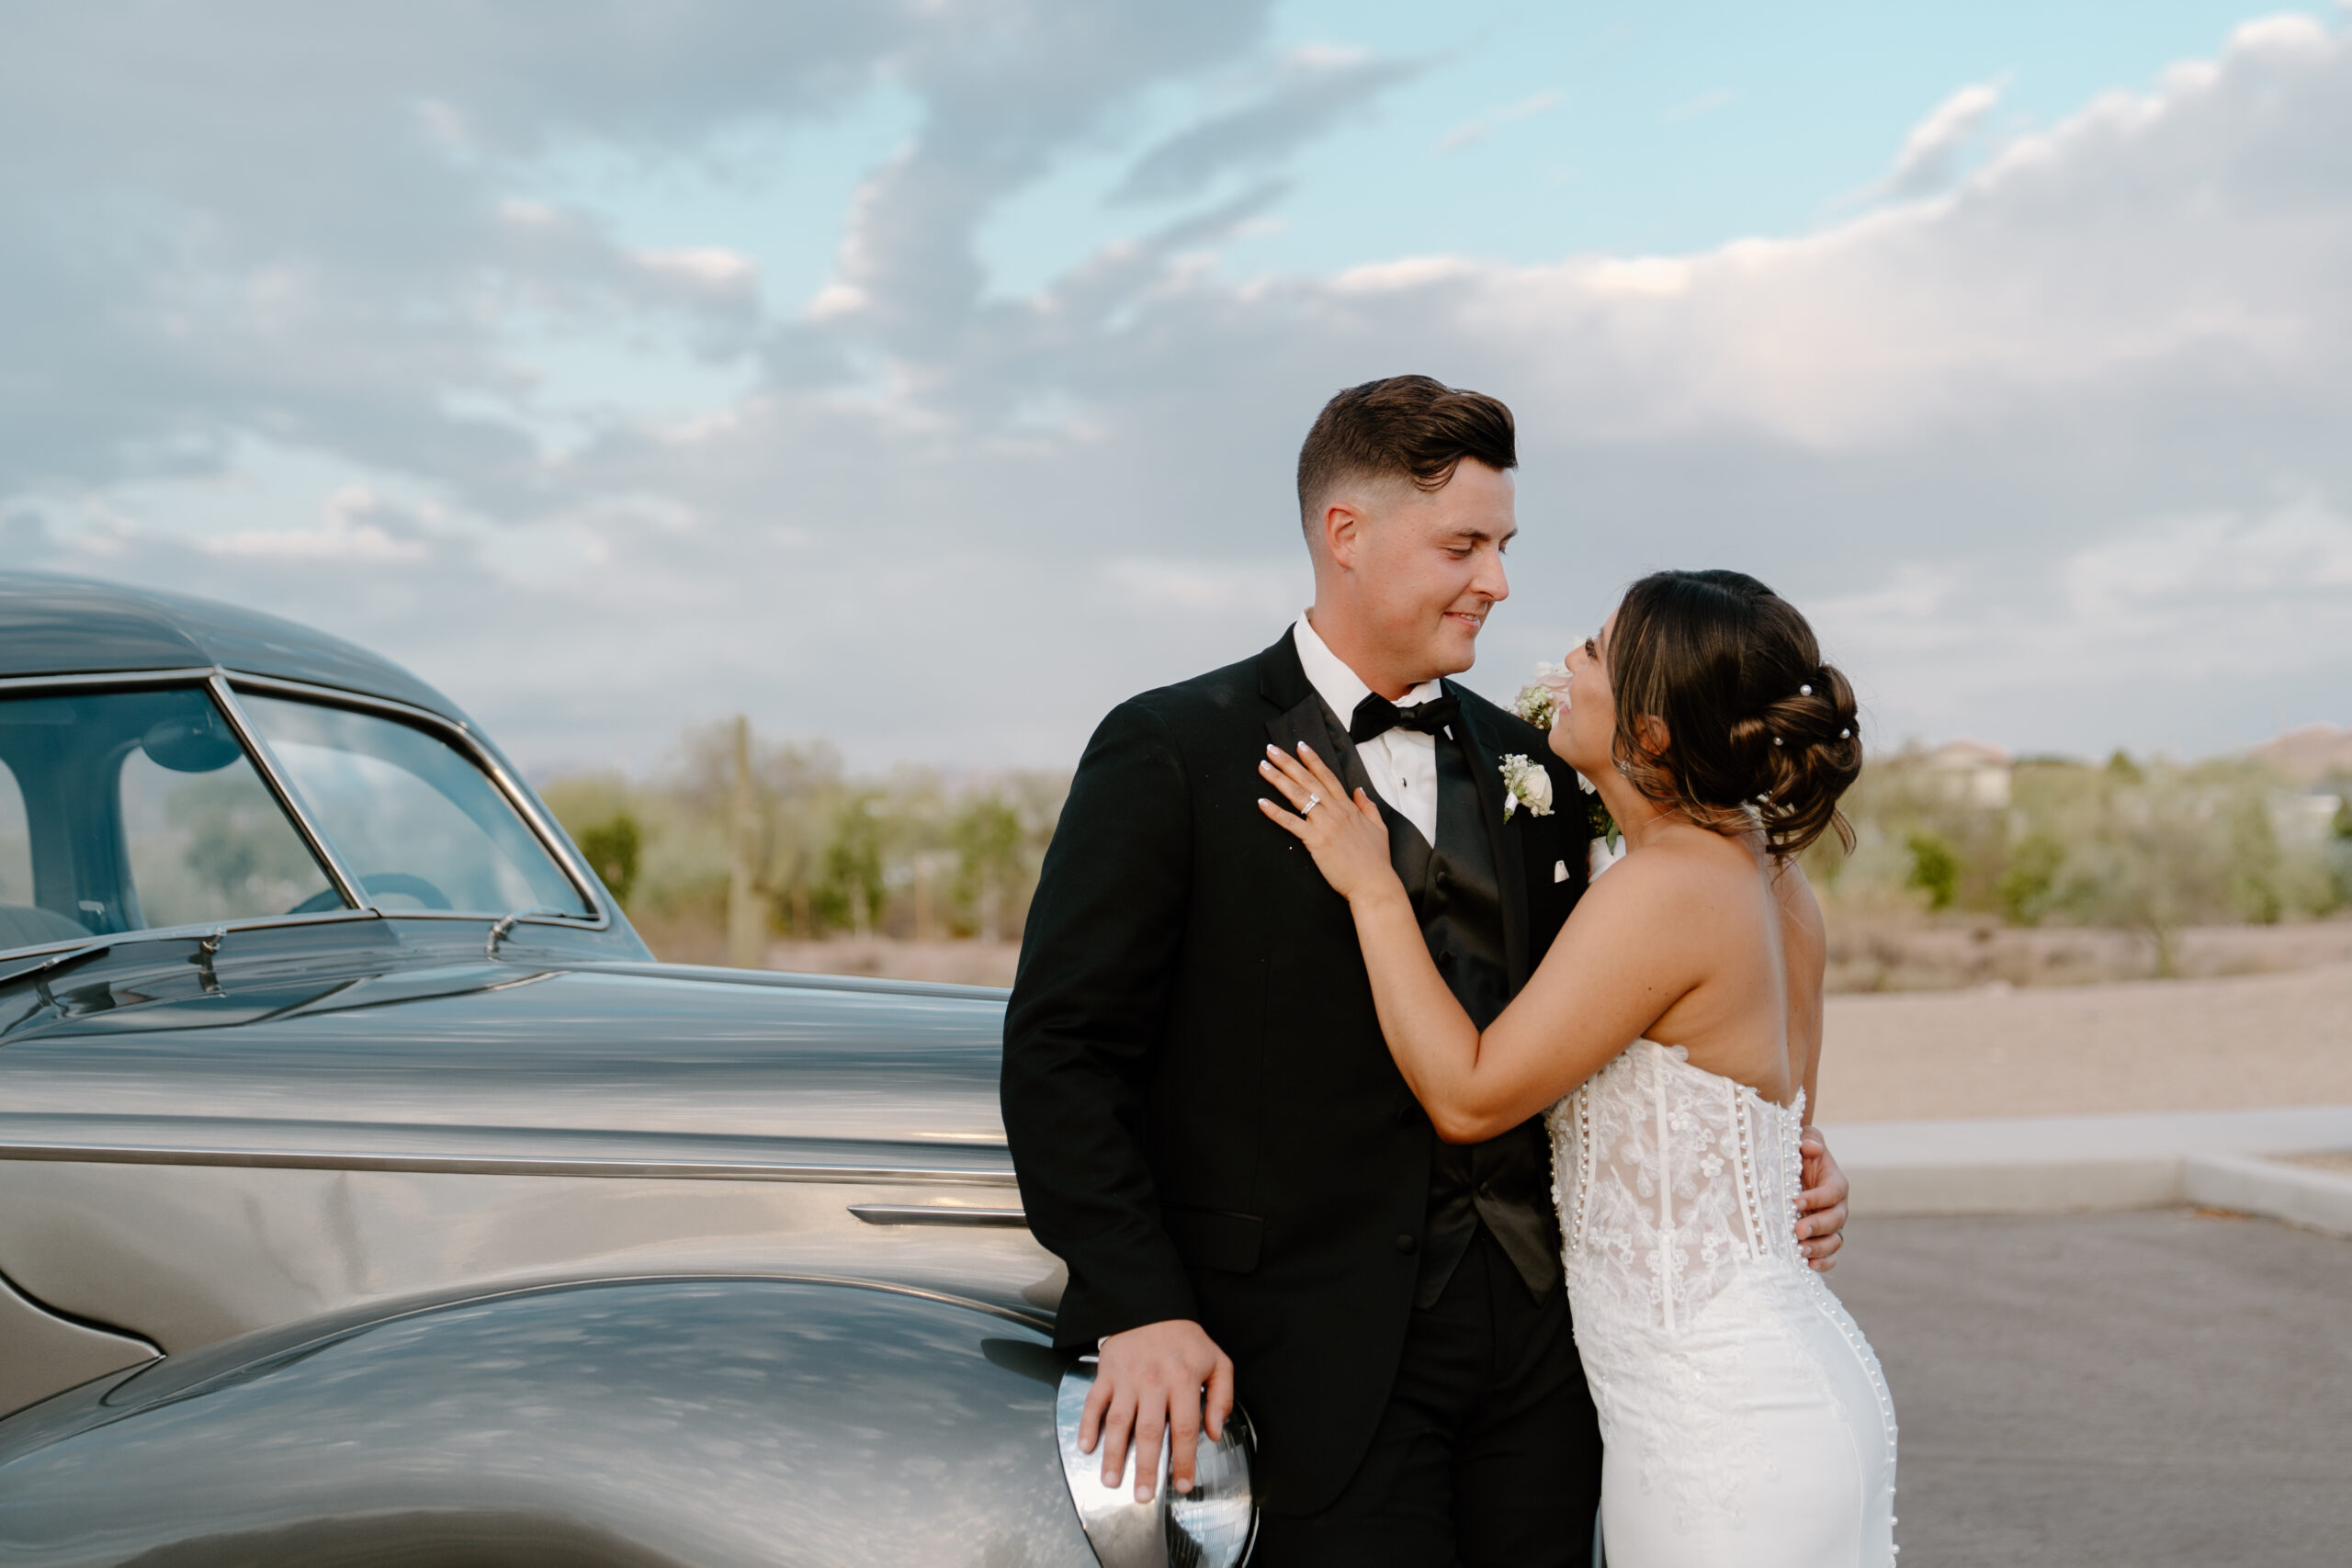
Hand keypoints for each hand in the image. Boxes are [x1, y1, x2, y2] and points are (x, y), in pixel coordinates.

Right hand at [1080, 1319, 1236, 1503]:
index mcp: (1183, 1381)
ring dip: (1113, 1453)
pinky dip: (1087, 1424)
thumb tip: (1213, 1432)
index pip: (1185, 1429)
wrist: (1150, 1305)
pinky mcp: (1106, 1372)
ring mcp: (1127, 1378)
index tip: (1181, 1485)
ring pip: (1118, 1421)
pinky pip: (1094, 1402)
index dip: (1183, 1460)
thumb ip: (1222, 1397)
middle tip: (1142, 1496)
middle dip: (1145, 1467)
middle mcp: (1153, 1382)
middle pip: (1148, 1431)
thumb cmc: (1185, 1340)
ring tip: (1110, 1480)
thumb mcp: (1217, 1361)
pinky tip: (1085, 1446)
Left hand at [1257, 743, 1399, 905]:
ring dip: (1278, 780)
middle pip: (1308, 781)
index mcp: (1348, 807)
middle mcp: (1336, 811)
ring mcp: (1325, 824)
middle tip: (1271, 749)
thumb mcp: (1379, 828)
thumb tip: (1359, 790)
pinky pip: (1291, 823)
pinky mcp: (1316, 841)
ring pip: (1298, 796)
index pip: (1327, 777)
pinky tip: (1261, 803)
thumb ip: (1369, 807)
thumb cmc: (1376, 860)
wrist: (1374, 883)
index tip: (1300, 745)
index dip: (1312, 760)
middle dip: (1288, 763)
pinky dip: (1275, 812)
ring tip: (1263, 767)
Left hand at [1796, 1126, 1848, 1271]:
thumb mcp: (1801, 1140)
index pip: (1832, 1192)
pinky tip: (1809, 1265)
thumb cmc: (1796, 1153)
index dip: (1817, 1198)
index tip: (1796, 1202)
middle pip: (1835, 1220)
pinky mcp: (1822, 1240)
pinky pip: (1829, 1256)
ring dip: (1818, 1248)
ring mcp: (1831, 1226)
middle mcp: (1837, 1207)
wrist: (1790, 1170)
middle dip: (1817, 1227)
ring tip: (1799, 1251)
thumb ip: (1809, 1140)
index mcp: (1835, 1183)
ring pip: (1834, 1241)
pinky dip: (1823, 1262)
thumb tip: (1811, 1148)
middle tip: (1797, 1231)